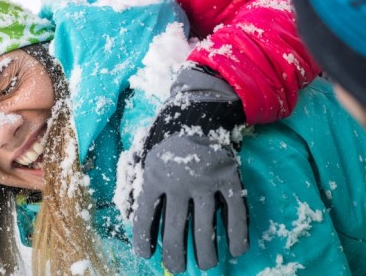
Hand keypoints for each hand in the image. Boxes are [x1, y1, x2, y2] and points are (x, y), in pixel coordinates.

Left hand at [131, 65, 248, 272]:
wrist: (202, 106)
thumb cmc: (168, 132)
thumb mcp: (143, 152)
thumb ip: (134, 182)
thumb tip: (128, 215)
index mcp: (153, 176)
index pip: (145, 219)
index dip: (144, 242)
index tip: (147, 255)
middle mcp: (178, 184)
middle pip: (175, 232)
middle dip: (175, 256)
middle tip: (177, 267)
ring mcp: (206, 182)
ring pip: (206, 230)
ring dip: (205, 254)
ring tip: (205, 264)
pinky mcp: (230, 178)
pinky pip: (236, 214)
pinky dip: (238, 235)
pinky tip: (237, 250)